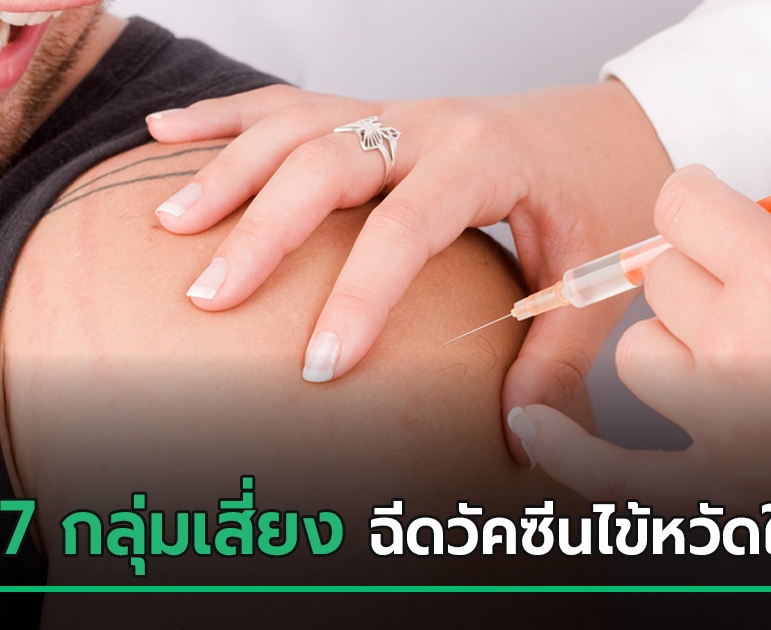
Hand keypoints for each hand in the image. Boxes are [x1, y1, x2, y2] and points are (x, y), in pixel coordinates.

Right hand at [146, 83, 673, 463]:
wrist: (607, 128)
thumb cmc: (597, 197)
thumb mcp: (592, 278)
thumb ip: (558, 361)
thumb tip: (521, 438)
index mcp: (484, 161)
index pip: (407, 227)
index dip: (359, 296)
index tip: (320, 365)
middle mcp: (429, 123)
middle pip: (328, 160)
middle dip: (263, 229)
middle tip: (210, 297)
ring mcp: (394, 110)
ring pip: (293, 124)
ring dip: (226, 170)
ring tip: (169, 226)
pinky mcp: (372, 111)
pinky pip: (285, 104)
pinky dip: (222, 118)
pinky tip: (162, 136)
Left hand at [508, 141, 770, 601]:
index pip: (680, 205)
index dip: (708, 198)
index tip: (738, 213)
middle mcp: (737, 355)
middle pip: (661, 275)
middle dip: (705, 264)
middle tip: (761, 281)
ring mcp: (718, 431)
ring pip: (639, 356)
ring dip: (674, 340)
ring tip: (733, 347)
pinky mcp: (718, 495)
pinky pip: (613, 476)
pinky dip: (568, 453)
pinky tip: (530, 430)